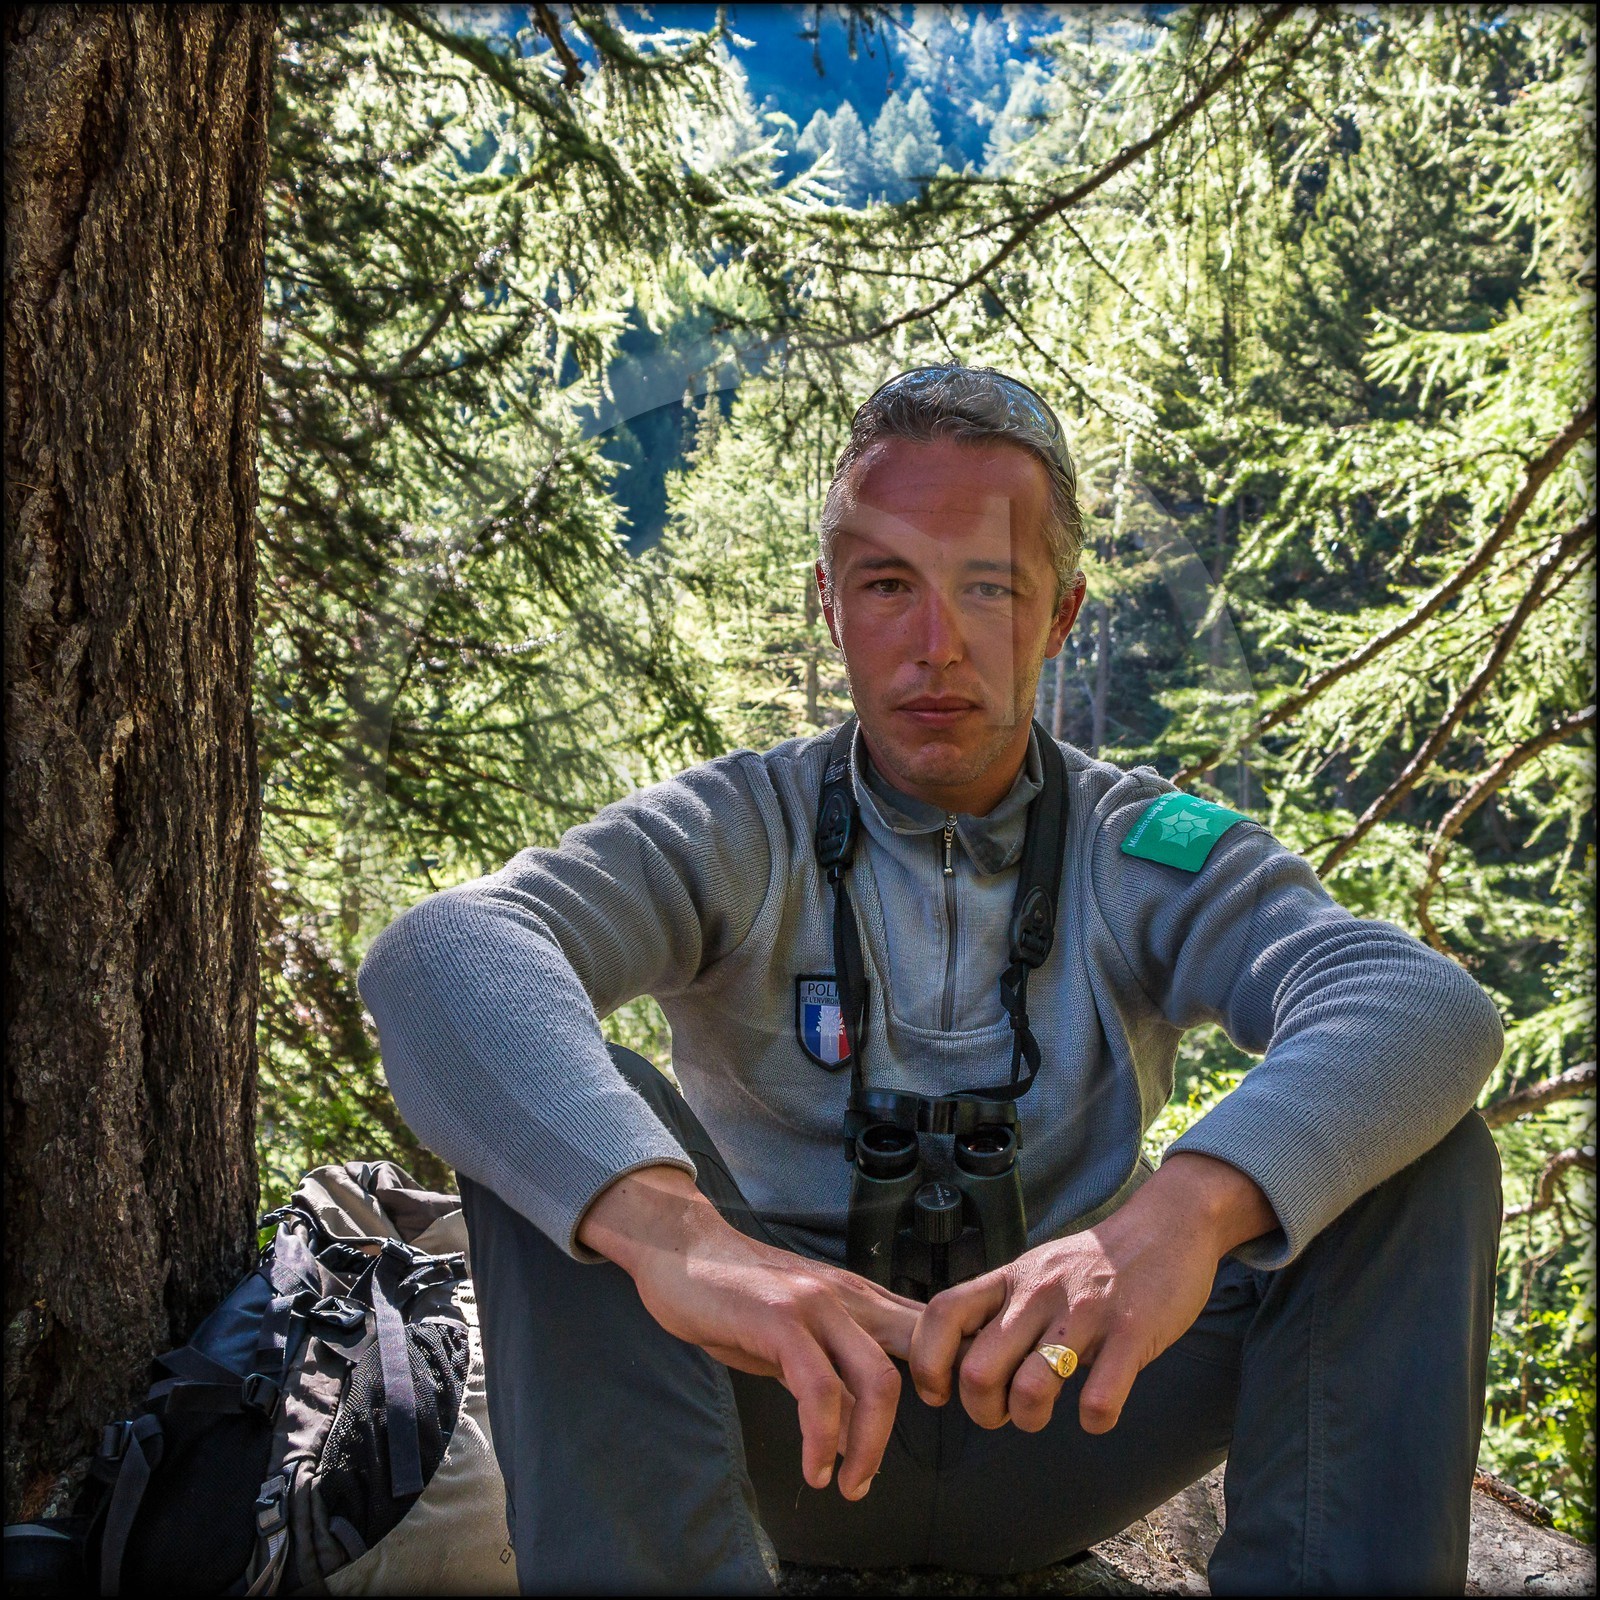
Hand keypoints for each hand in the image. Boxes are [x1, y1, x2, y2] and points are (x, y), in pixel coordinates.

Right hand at [578, 1164, 920, 1498]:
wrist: (680, 1249)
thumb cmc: (735, 1295)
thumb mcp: (795, 1337)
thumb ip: (832, 1374)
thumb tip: (858, 1432)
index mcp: (859, 1298)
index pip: (927, 1332)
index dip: (945, 1377)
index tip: (924, 1428)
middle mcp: (850, 1297)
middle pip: (917, 1359)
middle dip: (910, 1425)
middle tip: (871, 1476)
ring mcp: (817, 1304)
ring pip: (877, 1380)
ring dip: (868, 1448)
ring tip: (847, 1485)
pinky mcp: (781, 1319)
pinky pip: (819, 1389)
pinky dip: (823, 1439)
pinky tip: (813, 1466)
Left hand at [909, 1154, 1274, 1435]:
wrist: (1166, 1225)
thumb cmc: (1094, 1263)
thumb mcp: (1036, 1271)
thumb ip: (1001, 1309)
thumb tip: (960, 1363)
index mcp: (1010, 1279)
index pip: (942, 1314)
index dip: (926, 1362)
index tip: (938, 1393)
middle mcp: (1038, 1293)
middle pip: (978, 1370)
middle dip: (981, 1411)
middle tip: (1002, 1414)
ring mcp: (1084, 1312)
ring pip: (1031, 1389)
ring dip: (1030, 1420)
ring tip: (1043, 1415)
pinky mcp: (1130, 1331)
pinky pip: (1099, 1398)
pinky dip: (1094, 1419)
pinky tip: (1097, 1411)